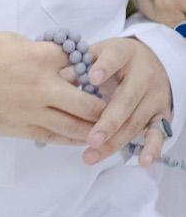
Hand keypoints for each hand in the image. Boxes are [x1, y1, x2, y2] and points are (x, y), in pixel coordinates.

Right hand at [0, 33, 100, 143]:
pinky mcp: (23, 128)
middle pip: (88, 101)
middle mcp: (42, 86)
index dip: (92, 66)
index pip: (80, 62)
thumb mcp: (10, 41)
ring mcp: (34, 110)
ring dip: (94, 127)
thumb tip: (54, 55)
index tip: (98, 70)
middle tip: (114, 106)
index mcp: (39, 58)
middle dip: (104, 105)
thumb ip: (37, 49)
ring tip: (106, 127)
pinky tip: (84, 138)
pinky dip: (73, 139)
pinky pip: (56, 136)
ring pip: (76, 124)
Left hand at [80, 37, 172, 165]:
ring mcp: (154, 96)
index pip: (115, 58)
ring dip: (115, 141)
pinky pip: (158, 133)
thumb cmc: (114, 61)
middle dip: (108, 122)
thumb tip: (54, 80)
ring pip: (136, 122)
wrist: (149, 62)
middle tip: (91, 138)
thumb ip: (77, 65)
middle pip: (126, 100)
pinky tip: (142, 162)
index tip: (92, 77)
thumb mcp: (97, 54)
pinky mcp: (162, 114)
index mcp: (124, 54)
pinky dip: (151, 148)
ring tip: (92, 154)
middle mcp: (144, 75)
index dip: (105, 67)